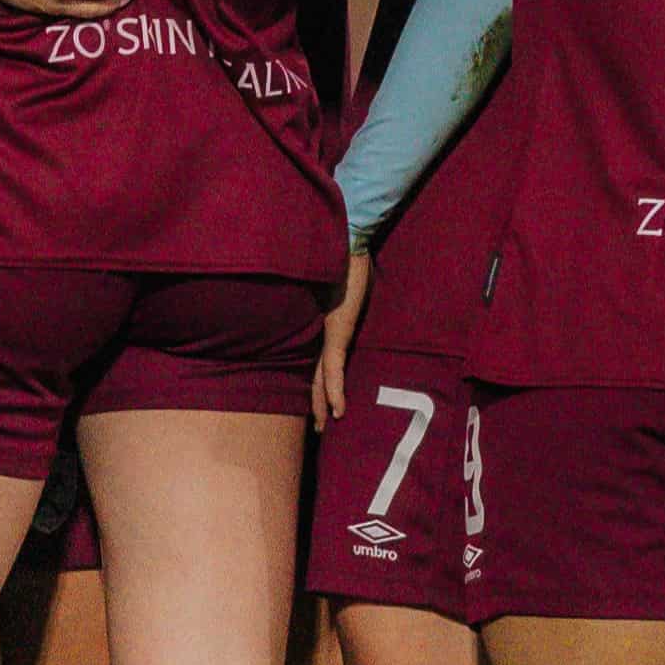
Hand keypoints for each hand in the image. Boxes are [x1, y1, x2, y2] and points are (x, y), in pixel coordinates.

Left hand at [311, 249, 374, 427]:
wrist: (343, 238)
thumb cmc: (344, 253)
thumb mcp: (344, 280)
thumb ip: (343, 292)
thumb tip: (352, 290)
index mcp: (318, 321)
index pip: (313, 359)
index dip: (314, 382)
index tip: (316, 401)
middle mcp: (317, 330)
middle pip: (312, 373)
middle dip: (314, 401)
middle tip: (316, 426)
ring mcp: (325, 332)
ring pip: (318, 377)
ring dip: (322, 403)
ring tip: (323, 426)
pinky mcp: (335, 331)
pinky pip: (333, 367)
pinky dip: (334, 390)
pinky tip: (337, 411)